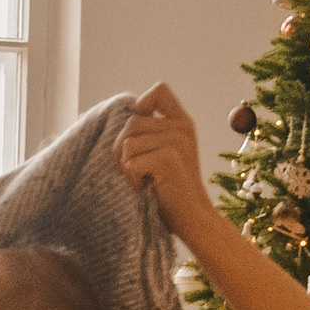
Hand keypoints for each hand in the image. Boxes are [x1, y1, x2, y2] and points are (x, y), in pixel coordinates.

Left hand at [116, 83, 214, 231]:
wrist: (192, 219)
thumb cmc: (170, 190)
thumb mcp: (164, 153)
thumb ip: (151, 132)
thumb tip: (117, 120)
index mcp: (183, 122)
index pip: (159, 90)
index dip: (140, 107)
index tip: (139, 136)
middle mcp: (182, 127)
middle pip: (131, 123)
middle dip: (122, 149)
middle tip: (134, 172)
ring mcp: (177, 141)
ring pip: (127, 143)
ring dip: (126, 167)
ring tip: (142, 181)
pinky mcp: (168, 158)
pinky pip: (130, 161)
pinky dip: (131, 179)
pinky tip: (145, 189)